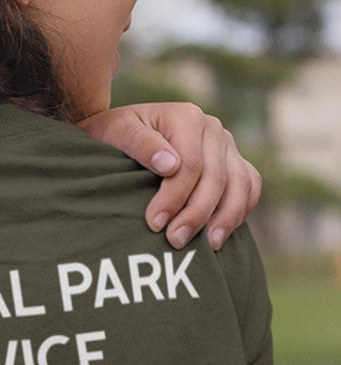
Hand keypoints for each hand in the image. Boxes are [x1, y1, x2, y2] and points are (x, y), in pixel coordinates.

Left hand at [77, 102, 262, 251]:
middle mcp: (212, 128)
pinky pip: (250, 184)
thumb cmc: (114, 133)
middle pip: (216, 177)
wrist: (122, 128)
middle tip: (176, 241)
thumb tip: (169, 165)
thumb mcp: (116, 133)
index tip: (155, 223)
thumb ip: (140, 144)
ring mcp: (225, 144)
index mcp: (186, 117)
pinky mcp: (232, 160)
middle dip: (197, 213)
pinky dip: (242, 208)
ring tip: (209, 246)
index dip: (174, 197)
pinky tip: (224, 232)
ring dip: (227, 217)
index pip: (190, 165)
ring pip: (240, 182)